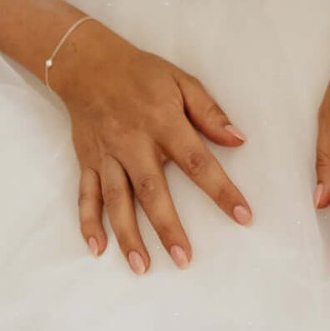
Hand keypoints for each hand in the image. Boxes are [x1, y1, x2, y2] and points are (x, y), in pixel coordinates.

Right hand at [45, 19, 248, 272]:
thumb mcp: (181, 81)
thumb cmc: (142, 74)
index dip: (221, 190)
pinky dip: (88, 223)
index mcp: (163, 123)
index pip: (198, 161)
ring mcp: (107, 155)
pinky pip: (86, 195)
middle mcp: (133, 143)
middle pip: (152, 191)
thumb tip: (239, 139)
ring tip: (142, 266)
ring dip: (128, 235)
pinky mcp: (87, 161)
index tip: (243, 215)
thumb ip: (210, 112)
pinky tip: (97, 248)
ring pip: (117, 201)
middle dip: (168, 228)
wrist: (87, 64)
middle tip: (183, 260)